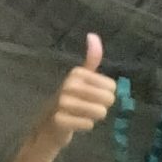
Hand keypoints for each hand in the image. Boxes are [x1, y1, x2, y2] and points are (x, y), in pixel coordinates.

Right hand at [39, 34, 116, 152]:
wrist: (49, 124)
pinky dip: (85, 126)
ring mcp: (63, 102)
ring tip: (81, 115)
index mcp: (77, 73)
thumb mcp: (82, 78)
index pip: (112, 86)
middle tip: (87, 107)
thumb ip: (91, 59)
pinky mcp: (60, 120)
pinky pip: (88, 124)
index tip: (91, 96)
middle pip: (108, 99)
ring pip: (100, 112)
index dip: (105, 94)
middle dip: (102, 107)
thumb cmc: (70, 100)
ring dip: (94, 117)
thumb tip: (92, 34)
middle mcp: (69, 84)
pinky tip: (75, 123)